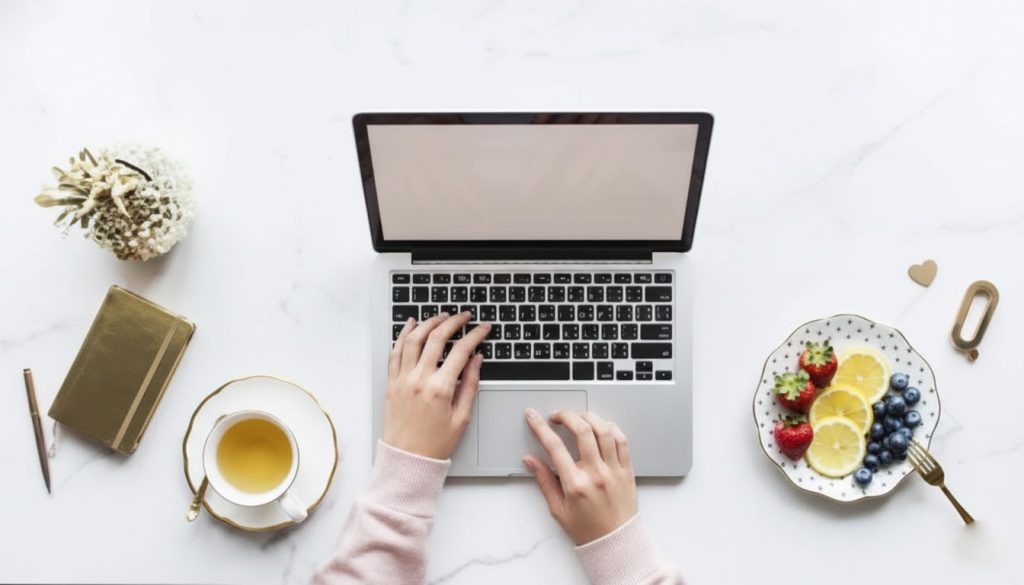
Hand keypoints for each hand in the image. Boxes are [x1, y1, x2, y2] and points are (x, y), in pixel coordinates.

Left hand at [383, 312, 490, 459]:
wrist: (407, 460)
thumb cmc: (435, 444)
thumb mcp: (462, 417)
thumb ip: (470, 385)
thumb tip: (477, 360)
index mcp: (440, 389)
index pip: (461, 351)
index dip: (475, 335)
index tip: (483, 329)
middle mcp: (419, 380)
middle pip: (437, 338)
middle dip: (453, 322)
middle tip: (464, 317)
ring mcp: (402, 379)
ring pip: (413, 339)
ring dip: (428, 323)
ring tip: (440, 316)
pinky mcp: (391, 383)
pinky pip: (395, 352)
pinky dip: (403, 335)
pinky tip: (411, 325)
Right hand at [523, 409, 637, 544]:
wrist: (617, 543)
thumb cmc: (588, 530)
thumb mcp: (558, 509)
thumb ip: (544, 480)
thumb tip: (530, 460)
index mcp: (576, 485)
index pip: (554, 447)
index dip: (540, 427)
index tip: (533, 417)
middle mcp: (596, 474)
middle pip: (582, 430)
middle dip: (565, 415)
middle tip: (556, 415)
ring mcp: (614, 470)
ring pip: (604, 429)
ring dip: (588, 417)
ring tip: (578, 418)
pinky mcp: (627, 470)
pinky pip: (622, 440)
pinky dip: (610, 427)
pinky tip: (600, 427)